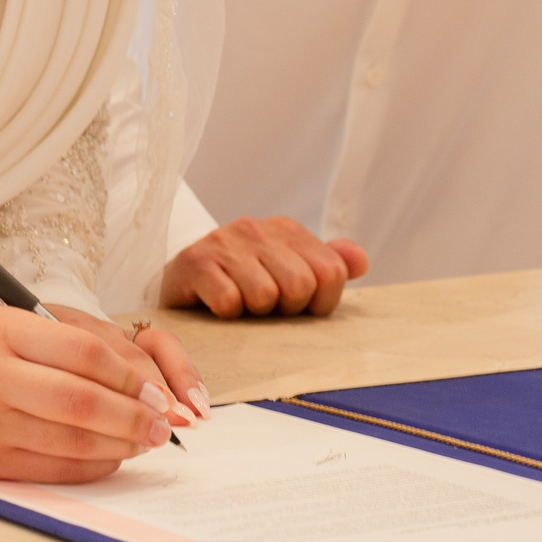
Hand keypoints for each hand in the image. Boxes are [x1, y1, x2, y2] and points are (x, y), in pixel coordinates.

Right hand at [0, 305, 201, 482]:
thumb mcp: (11, 325)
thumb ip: (70, 342)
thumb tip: (140, 379)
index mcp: (3, 331)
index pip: (83, 352)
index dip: (128, 376)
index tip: (152, 390)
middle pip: (83, 402)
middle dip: (133, 417)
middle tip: (161, 423)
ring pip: (73, 441)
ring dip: (121, 445)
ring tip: (145, 440)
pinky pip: (56, 469)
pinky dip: (94, 465)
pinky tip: (113, 457)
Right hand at [160, 217, 368, 318]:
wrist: (181, 278)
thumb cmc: (242, 281)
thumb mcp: (288, 271)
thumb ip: (328, 265)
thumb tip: (360, 261)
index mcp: (286, 229)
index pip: (331, 271)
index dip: (318, 302)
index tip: (295, 306)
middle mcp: (256, 228)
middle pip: (300, 285)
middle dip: (285, 309)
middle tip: (264, 307)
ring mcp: (223, 241)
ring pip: (265, 295)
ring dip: (254, 312)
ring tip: (240, 302)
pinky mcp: (195, 261)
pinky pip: (230, 303)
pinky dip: (226, 314)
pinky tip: (216, 304)